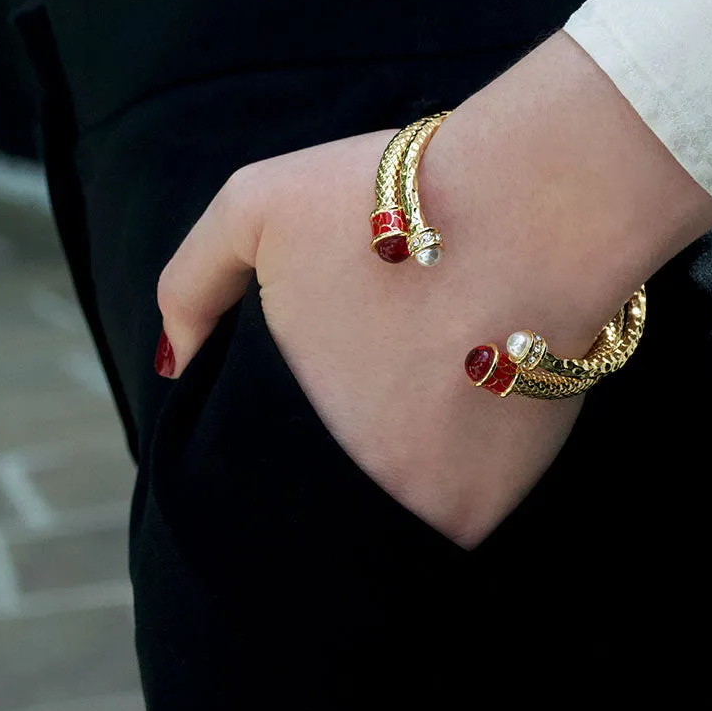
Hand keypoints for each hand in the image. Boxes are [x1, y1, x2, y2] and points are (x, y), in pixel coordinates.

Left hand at [156, 32, 711, 546]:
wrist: (537, 209)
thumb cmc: (392, 201)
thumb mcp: (258, 206)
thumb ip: (193, 280)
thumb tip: (174, 357)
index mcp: (286, 426)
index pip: (252, 463)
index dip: (273, 428)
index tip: (307, 385)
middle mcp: (354, 486)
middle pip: (321, 486)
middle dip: (335, 445)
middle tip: (374, 376)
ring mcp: (430, 509)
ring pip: (388, 504)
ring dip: (399, 461)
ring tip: (427, 380)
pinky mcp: (500, 504)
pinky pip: (457, 503)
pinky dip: (458, 461)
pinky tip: (470, 391)